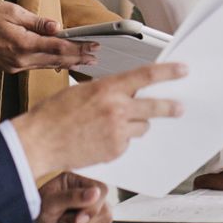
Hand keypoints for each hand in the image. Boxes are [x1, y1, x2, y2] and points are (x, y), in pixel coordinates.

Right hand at [0, 1, 98, 72]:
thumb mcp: (11, 11)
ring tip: (85, 61)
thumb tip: (56, 27)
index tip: (94, 45)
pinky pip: (37, 67)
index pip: (59, 48)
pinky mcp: (11, 68)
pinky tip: (61, 62)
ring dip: (68, 63)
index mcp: (22, 45)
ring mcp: (15, 66)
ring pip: (48, 66)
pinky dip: (52, 64)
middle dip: (78, 58)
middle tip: (97, 56)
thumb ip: (36, 21)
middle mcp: (21, 60)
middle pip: (57, 60)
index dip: (79, 48)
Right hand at [12, 62, 186, 178]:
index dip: (168, 72)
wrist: (40, 141)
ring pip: (141, 127)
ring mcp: (117, 132)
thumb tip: (124, 93)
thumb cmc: (53, 115)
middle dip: (169, 107)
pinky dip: (120, 141)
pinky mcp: (114, 151)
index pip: (146, 76)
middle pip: (154, 106)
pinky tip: (100, 139)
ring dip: (136, 125)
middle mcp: (116, 109)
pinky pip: (126, 143)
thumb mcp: (82, 91)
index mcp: (108, 88)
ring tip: (115, 125)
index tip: (183, 70)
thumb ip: (106, 92)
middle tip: (180, 107)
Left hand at [21, 173, 111, 222]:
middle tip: (69, 222)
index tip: (79, 218)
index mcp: (76, 181)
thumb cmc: (37, 213)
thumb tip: (95, 193)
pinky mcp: (93, 222)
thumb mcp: (50, 203)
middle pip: (105, 207)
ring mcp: (91, 208)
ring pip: (106, 219)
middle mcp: (86, 192)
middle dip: (87, 220)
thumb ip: (71, 197)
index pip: (101, 189)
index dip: (93, 206)